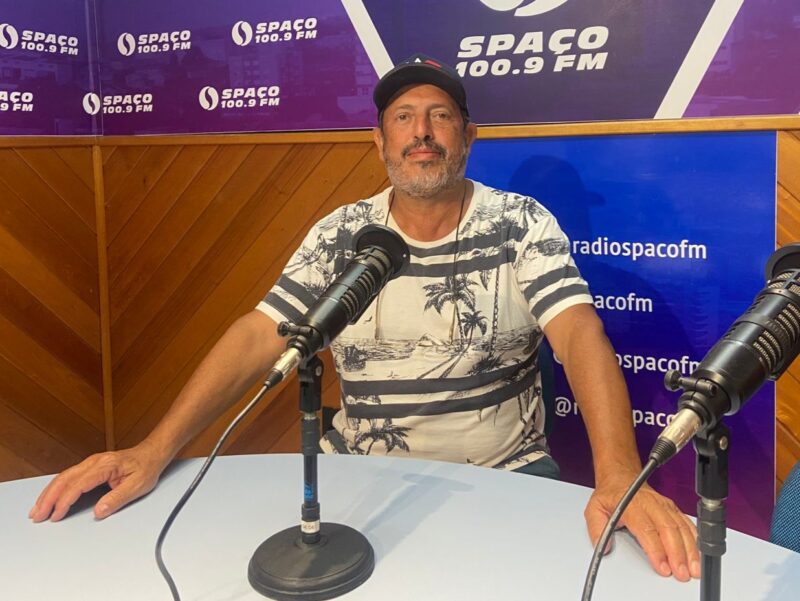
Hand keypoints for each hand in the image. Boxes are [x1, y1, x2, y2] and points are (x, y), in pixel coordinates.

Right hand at [29, 441, 167, 521]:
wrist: (152, 454)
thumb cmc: (146, 468)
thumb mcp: (137, 486)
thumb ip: (117, 499)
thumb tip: (99, 512)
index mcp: (105, 466)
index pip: (78, 485)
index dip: (65, 501)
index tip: (56, 515)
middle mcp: (94, 462)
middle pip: (64, 479)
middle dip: (48, 498)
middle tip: (38, 516)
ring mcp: (91, 463)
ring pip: (63, 477)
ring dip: (48, 493)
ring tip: (37, 510)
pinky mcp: (90, 466)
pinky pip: (68, 476)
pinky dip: (55, 488)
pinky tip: (49, 497)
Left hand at [585, 476, 699, 581]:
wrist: (620, 477)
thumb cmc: (610, 495)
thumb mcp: (594, 508)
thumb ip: (596, 528)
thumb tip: (604, 547)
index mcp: (632, 504)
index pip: (647, 529)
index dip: (657, 550)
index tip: (662, 567)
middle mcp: (651, 504)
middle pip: (669, 529)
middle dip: (678, 553)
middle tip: (682, 573)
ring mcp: (664, 505)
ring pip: (681, 527)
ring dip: (690, 549)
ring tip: (694, 569)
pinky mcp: (673, 508)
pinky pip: (687, 523)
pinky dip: (695, 539)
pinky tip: (698, 553)